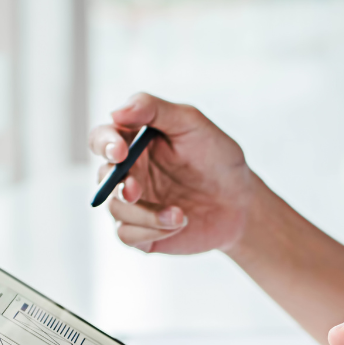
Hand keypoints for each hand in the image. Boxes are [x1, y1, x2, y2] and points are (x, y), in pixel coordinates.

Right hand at [88, 93, 255, 253]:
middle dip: (116, 183)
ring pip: (114, 208)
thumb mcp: (191, 123)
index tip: (120, 151)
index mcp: (134, 143)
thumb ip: (154, 109)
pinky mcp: (142, 233)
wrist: (241, 203)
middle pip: (102, 176)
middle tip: (135, 189)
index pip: (102, 138)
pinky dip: (150, 230)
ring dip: (144, 213)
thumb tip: (116, 112)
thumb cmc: (217, 158)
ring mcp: (133, 205)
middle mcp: (128, 173)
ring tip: (180, 214)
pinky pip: (126, 235)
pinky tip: (178, 222)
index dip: (104, 143)